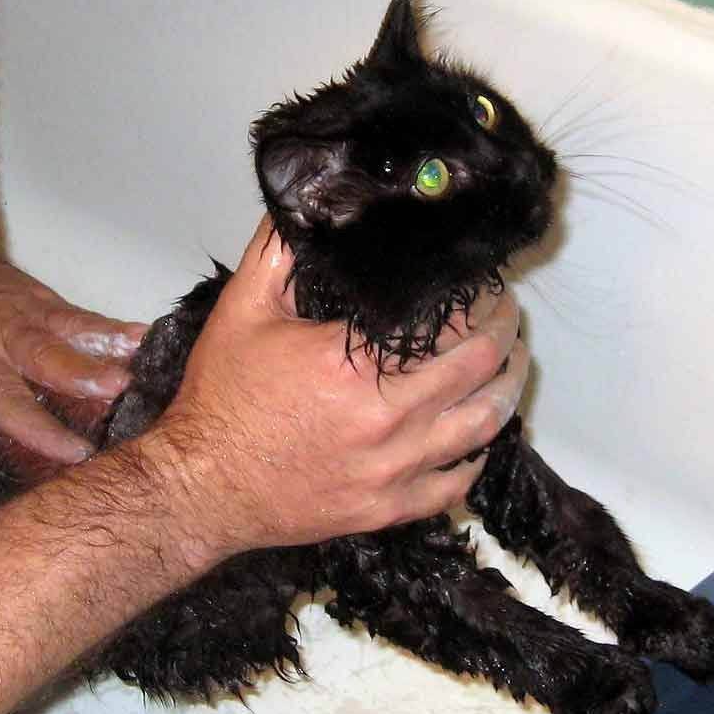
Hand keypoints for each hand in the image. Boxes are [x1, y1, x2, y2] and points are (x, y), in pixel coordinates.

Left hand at [0, 249, 146, 481]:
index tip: (75, 452)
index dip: (40, 427)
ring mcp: (34, 310)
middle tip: (119, 388)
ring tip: (144, 355)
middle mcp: (4, 328)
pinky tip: (147, 337)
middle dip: (84, 372)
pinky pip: (88, 317)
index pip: (4, 396)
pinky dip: (118, 328)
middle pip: (46, 353)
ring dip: (111, 342)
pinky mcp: (55, 302)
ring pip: (75, 326)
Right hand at [153, 218, 529, 557]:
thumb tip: (306, 204)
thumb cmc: (221, 400)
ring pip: (481, 427)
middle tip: (508, 317)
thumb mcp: (242, 310)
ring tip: (514, 366)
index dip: (481, 303)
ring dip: (508, 390)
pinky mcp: (386, 510)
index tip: (487, 288)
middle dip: (505, 336)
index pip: (449, 326)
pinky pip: (453, 486)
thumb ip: (279, 251)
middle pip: (479, 370)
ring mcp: (391, 470)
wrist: (200, 488)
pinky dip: (477, 458)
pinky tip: (480, 438)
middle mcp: (386, 419)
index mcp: (356, 365)